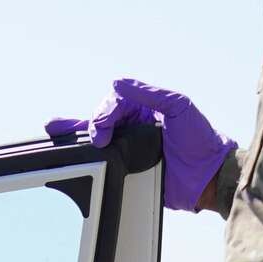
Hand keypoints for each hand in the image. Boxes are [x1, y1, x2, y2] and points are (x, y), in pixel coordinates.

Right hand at [47, 78, 234, 211]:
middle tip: (97, 140)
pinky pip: (102, 158)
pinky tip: (66, 145)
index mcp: (146, 107)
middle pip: (102, 116)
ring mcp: (130, 145)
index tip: (105, 131)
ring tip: (57, 130)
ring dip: (76, 132)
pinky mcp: (126, 166)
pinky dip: (83, 152)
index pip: (116, 101)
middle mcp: (135, 123)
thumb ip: (149, 94)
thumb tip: (118, 83)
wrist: (205, 176)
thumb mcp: (177, 107)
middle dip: (93, 124)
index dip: (106, 113)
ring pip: (97, 135)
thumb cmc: (199, 139)